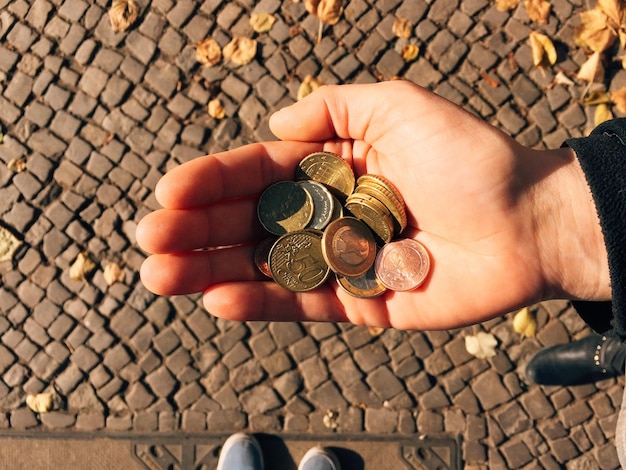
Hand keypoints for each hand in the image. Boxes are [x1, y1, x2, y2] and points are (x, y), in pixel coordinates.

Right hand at [136, 81, 608, 329]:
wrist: (528, 221)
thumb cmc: (469, 157)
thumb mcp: (397, 106)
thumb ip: (332, 109)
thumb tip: (273, 126)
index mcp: (331, 166)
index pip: (256, 172)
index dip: (210, 181)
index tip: (167, 191)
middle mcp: (326, 213)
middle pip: (247, 223)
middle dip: (194, 229)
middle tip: (147, 238)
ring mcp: (338, 260)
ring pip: (261, 267)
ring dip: (207, 270)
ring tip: (159, 274)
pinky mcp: (357, 302)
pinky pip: (300, 302)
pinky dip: (259, 302)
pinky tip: (216, 298)